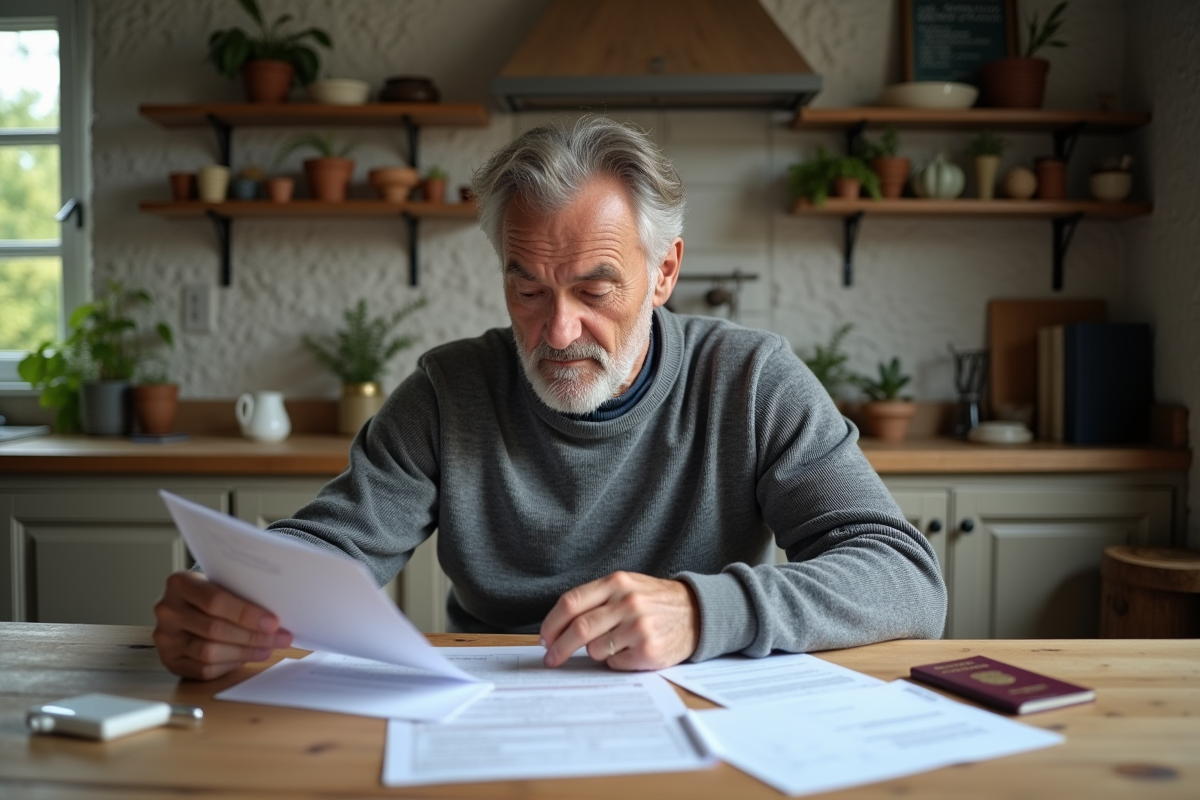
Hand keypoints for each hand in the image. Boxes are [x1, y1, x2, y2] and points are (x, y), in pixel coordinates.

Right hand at [152, 571, 291, 679]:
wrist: (185, 605)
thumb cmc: (211, 592)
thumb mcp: (221, 583)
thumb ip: (240, 594)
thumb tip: (276, 617)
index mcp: (179, 584)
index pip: (215, 601)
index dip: (246, 614)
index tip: (273, 622)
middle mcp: (167, 610)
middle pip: (214, 629)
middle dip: (253, 636)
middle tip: (280, 638)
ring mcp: (165, 638)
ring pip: (209, 652)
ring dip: (244, 652)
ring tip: (267, 649)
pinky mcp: (169, 660)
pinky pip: (203, 669)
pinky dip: (230, 665)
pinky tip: (247, 657)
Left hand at [539, 571, 699, 670]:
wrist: (697, 613)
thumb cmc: (654, 601)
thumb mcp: (627, 586)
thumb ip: (596, 600)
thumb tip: (557, 629)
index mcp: (617, 582)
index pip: (571, 603)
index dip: (551, 623)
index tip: (544, 638)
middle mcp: (627, 602)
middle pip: (578, 629)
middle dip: (559, 648)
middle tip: (551, 658)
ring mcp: (639, 627)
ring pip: (595, 649)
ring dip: (596, 652)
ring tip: (614, 644)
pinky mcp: (648, 650)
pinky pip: (615, 663)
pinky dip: (616, 661)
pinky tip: (631, 650)